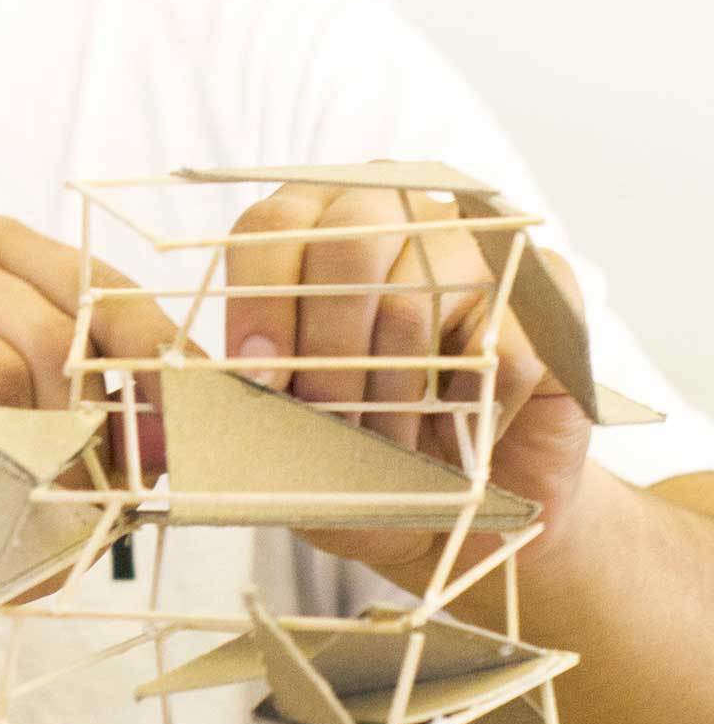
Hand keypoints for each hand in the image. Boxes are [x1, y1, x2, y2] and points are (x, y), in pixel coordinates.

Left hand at [222, 181, 596, 580]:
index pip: (274, 227)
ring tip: (389, 445)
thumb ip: (240, 393)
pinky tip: (464, 436)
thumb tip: (172, 372)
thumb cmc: (364, 458)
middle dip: (325, 353)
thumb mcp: (287, 432)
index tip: (256, 380)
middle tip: (327, 422)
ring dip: (392, 396)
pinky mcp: (553, 293)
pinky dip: (473, 411)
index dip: (259, 304)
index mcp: (321, 222)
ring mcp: (482, 242)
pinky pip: (501, 348)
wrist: (466, 512)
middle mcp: (402, 211)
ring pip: (416, 299)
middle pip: (346, 248)